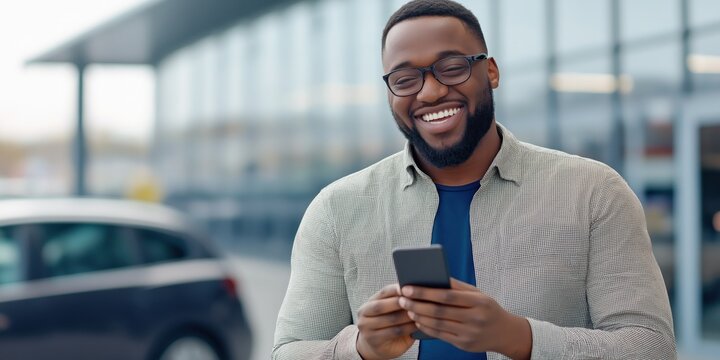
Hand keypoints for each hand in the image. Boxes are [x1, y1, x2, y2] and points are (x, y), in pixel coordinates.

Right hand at [356, 284, 417, 359]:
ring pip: (390, 319)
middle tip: (416, 300)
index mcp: (368, 303)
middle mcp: (364, 314)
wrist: (376, 347)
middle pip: (382, 305)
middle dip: (400, 302)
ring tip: (420, 312)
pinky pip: (394, 331)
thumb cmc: (387, 326)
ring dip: (406, 315)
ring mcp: (366, 328)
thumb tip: (415, 291)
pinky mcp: (374, 340)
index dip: (396, 289)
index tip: (410, 287)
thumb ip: (397, 303)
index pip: (383, 292)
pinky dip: (407, 327)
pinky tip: (417, 325)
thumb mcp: (389, 313)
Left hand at [399, 278, 531, 359]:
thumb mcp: (478, 294)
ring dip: (419, 316)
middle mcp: (475, 318)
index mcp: (479, 301)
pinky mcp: (464, 344)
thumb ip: (457, 287)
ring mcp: (470, 333)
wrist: (505, 332)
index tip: (408, 287)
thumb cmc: (487, 308)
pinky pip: (441, 335)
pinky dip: (427, 327)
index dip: (425, 292)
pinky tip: (418, 320)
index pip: (447, 296)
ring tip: (408, 308)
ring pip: (438, 324)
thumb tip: (432, 277)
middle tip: (402, 298)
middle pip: (440, 311)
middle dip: (417, 304)